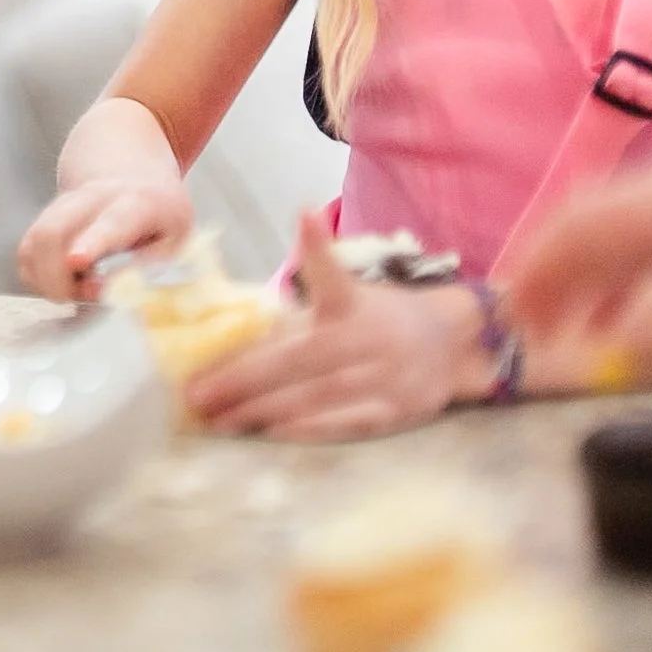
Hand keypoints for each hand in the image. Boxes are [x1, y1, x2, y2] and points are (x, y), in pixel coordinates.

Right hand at [16, 179, 195, 300]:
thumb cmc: (162, 216)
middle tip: (72, 299)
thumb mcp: (178, 240)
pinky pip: (27, 251)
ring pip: (34, 241)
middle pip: (54, 231)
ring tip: (71, 292)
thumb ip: (150, 267)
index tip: (75, 262)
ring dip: (45, 279)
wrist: (132, 173)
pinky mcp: (46, 220)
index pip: (110, 223)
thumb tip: (119, 291)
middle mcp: (93, 198)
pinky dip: (36, 276)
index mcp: (136, 203)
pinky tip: (61, 282)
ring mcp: (64, 206)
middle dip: (54, 276)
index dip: (91, 243)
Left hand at [186, 212, 483, 440]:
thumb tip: (236, 314)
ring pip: (317, 396)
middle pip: (300, 359)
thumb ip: (305, 301)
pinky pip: (346, 423)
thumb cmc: (382, 319)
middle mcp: (369, 338)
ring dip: (264, 410)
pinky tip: (273, 435)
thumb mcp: (351, 296)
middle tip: (196, 393)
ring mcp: (385, 378)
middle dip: (243, 378)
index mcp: (353, 303)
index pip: (332, 273)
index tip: (305, 216)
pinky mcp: (396, 412)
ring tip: (220, 420)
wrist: (455, 344)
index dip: (318, 247)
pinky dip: (309, 430)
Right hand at [507, 138, 651, 379]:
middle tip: (535, 324)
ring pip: (631, 215)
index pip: (576, 231)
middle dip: (557, 271)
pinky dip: (640, 253)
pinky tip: (644, 296)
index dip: (534, 276)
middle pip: (594, 216)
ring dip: (601, 266)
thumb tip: (589, 363)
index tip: (510, 320)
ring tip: (586, 324)